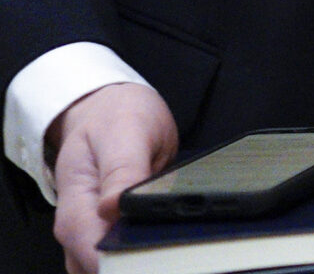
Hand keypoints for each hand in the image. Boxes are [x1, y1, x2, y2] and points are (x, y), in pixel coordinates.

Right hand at [48, 83, 177, 273]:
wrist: (107, 110)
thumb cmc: (113, 118)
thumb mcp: (124, 131)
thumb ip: (122, 169)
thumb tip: (112, 207)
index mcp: (77, 207)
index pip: (93, 254)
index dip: (126, 264)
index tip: (160, 257)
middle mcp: (81, 229)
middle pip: (105, 270)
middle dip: (142, 265)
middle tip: (183, 251)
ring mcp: (96, 235)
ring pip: (117, 268)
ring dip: (149, 259)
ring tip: (183, 244)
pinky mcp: (114, 233)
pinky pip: (130, 255)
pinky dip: (152, 251)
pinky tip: (175, 240)